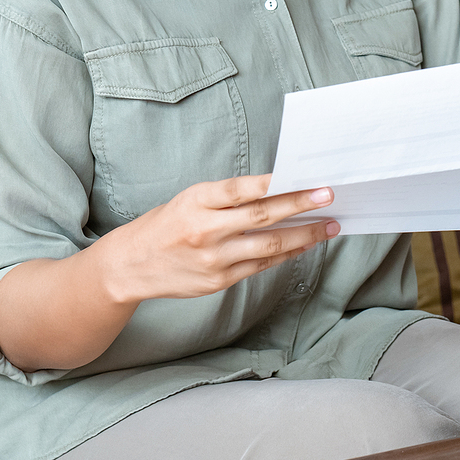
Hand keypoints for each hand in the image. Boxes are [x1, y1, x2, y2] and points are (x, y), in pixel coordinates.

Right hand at [103, 173, 338, 303]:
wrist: (130, 266)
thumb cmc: (166, 225)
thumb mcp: (190, 199)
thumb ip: (227, 198)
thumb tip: (277, 189)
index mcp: (196, 200)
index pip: (242, 189)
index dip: (277, 183)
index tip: (306, 177)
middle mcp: (205, 229)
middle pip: (263, 216)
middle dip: (301, 205)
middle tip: (329, 196)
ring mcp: (214, 259)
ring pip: (270, 244)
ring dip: (305, 234)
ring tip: (329, 225)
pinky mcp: (220, 281)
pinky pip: (261, 265)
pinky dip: (287, 253)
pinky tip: (305, 244)